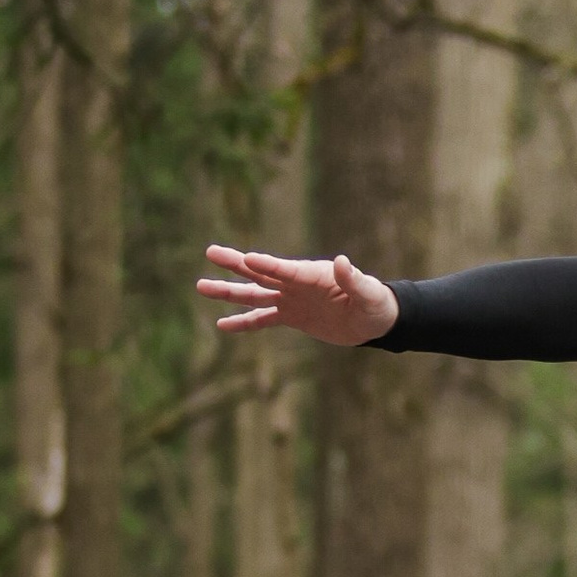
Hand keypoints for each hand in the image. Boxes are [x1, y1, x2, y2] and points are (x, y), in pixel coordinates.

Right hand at [198, 246, 396, 344]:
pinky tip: (222, 324)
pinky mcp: (291, 316)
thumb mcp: (368, 293)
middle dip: (236, 264)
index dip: (267, 265)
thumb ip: (354, 279)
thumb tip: (342, 261)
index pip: (285, 269)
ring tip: (201, 286)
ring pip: (254, 294)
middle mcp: (296, 283)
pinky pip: (262, 319)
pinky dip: (243, 323)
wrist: (374, 320)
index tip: (247, 258)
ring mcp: (290, 299)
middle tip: (210, 252)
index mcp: (312, 274)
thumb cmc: (375, 303)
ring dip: (229, 292)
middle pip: (260, 273)